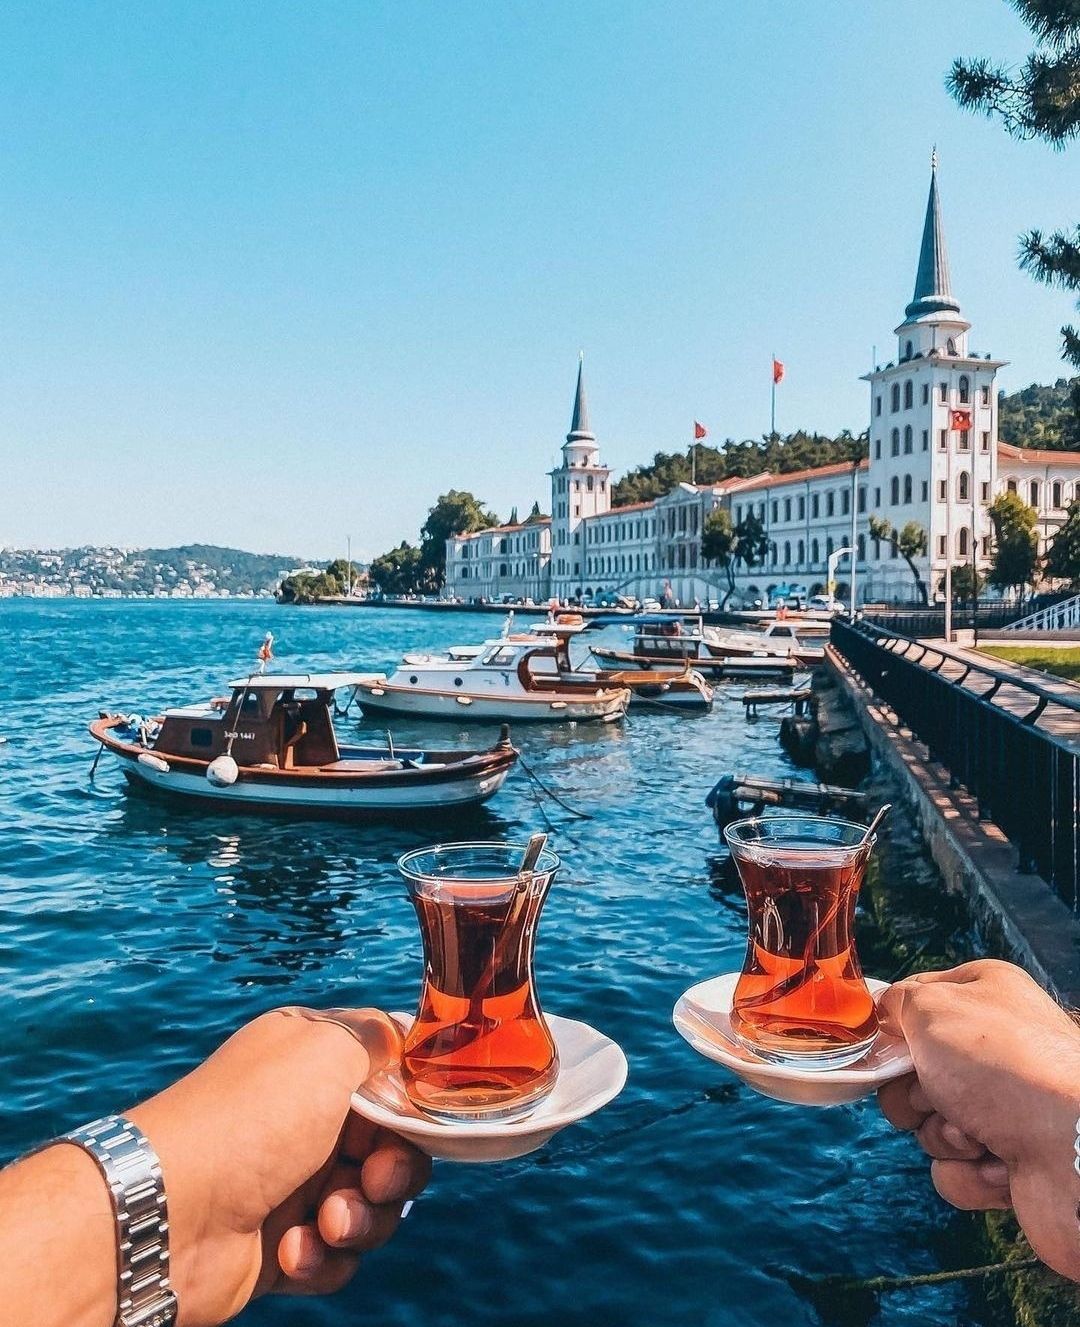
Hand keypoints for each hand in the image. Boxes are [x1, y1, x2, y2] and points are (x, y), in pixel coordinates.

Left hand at [129, 1007, 430, 1325]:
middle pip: (393, 1147)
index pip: (389, 1077)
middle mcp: (306, 1117)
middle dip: (393, 1171)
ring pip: (373, 1206)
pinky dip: (324, 1258)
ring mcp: (293, 1182)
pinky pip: (338, 1256)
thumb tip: (407, 1039)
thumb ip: (380, 1036)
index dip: (411, 1103)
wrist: (169, 1216)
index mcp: (313, 1063)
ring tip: (324, 1225)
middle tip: (371, 1180)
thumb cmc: (252, 1120)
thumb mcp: (326, 1049)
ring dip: (360, 1218)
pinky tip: (290, 1252)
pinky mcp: (282, 1244)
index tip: (414, 1119)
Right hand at [877, 960, 1079, 1281]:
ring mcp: (1004, 1108)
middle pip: (912, 1072)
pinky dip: (969, 1172)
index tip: (882, 1046)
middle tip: (934, 1095)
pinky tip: (1002, 1165)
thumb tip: (884, 1014)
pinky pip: (955, 1170)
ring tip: (978, 1135)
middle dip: (913, 1094)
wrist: (1074, 1152)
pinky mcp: (1009, 1161)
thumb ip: (897, 1002)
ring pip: (930, 1125)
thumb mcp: (933, 1008)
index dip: (893, 1029)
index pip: (915, 1002)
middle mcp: (994, 1049)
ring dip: (944, 1135)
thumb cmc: (1007, 1068)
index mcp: (983, 997)